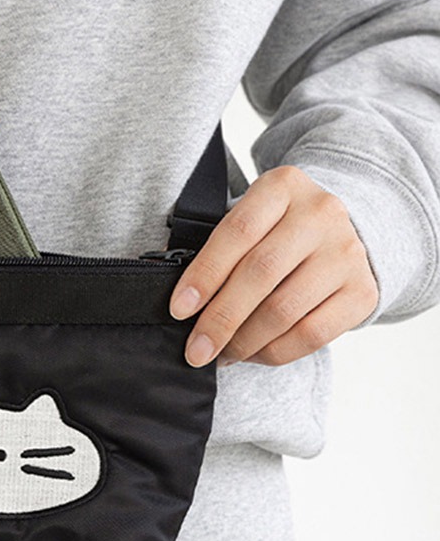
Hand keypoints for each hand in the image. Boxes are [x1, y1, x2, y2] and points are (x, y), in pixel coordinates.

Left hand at [169, 165, 379, 366]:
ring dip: (244, 341)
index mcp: (283, 186)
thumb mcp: (249, 218)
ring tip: (221, 354)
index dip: (204, 274)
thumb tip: (180, 303)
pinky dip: (274, 352)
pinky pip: (312, 334)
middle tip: (195, 349)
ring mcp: (347, 252)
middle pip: (260, 274)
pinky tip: (252, 354)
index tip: (178, 309)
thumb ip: (219, 248)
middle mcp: (321, 213)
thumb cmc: (275, 230)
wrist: (339, 232)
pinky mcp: (362, 291)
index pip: (237, 232)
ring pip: (285, 309)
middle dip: (220, 319)